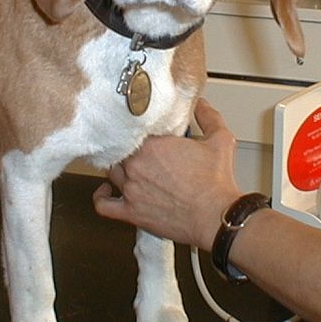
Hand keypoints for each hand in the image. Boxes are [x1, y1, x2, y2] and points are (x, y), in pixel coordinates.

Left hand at [94, 98, 242, 250]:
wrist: (215, 216)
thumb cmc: (215, 183)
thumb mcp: (219, 140)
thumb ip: (208, 117)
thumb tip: (201, 104)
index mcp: (153, 145)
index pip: (133, 129)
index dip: (139, 130)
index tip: (148, 132)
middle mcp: (137, 165)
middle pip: (119, 150)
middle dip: (129, 149)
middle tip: (141, 150)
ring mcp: (130, 189)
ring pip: (111, 171)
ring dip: (118, 168)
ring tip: (128, 166)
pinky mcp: (130, 212)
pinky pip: (103, 204)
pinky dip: (101, 196)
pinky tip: (107, 190)